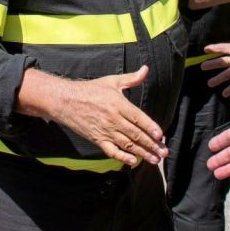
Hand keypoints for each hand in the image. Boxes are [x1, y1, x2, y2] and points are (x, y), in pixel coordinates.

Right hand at [47, 66, 168, 166]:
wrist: (65, 101)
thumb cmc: (90, 90)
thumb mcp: (112, 81)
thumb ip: (131, 78)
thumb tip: (146, 69)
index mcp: (118, 104)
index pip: (138, 118)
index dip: (150, 127)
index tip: (160, 135)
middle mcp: (113, 119)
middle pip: (135, 134)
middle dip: (151, 144)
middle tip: (164, 152)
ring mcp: (105, 131)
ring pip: (127, 145)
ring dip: (142, 153)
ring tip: (154, 159)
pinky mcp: (97, 139)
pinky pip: (111, 151)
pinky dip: (122, 157)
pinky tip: (133, 162)